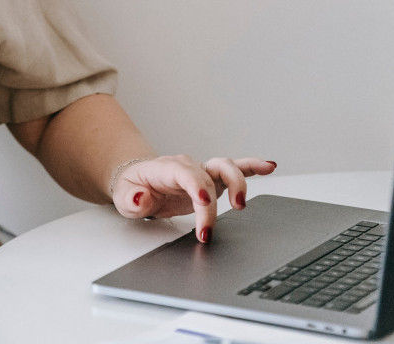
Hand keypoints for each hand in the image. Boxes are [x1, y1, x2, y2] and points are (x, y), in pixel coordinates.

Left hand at [111, 155, 276, 242]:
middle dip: (214, 201)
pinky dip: (253, 168)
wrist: (138, 182)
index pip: (186, 174)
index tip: (204, 203)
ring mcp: (202, 172)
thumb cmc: (133, 188)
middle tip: (210, 227)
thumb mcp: (124, 197)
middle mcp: (188, 166)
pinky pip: (235, 170)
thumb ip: (132, 199)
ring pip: (226, 168)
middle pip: (208, 175)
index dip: (197, 187)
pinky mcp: (212, 180)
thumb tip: (142, 198)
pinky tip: (269, 167)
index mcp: (166, 168)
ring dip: (238, 183)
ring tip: (241, 205)